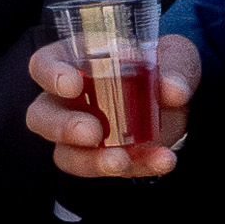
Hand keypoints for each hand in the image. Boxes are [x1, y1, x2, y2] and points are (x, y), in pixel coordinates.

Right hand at [26, 33, 200, 178]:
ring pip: (66, 154)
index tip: (72, 85)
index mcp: (76, 62)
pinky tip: (162, 161)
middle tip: (92, 133)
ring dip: (93, 161)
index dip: (51, 74)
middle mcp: (68, 100)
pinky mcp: (103, 158)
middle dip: (62, 127)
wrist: (183, 100)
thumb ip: (176, 67)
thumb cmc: (165, 65)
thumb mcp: (177, 55)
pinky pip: (109, 168)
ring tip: (121, 162)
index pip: (44, 64)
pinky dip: (138, 166)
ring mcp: (80, 134)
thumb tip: (174, 90)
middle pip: (41, 116)